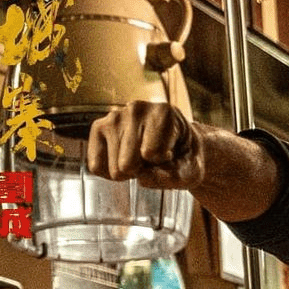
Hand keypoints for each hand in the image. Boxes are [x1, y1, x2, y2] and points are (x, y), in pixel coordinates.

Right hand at [86, 101, 203, 191]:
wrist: (177, 147)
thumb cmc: (185, 158)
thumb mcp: (191, 172)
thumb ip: (173, 177)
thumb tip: (142, 179)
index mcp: (163, 113)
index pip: (151, 154)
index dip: (162, 162)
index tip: (170, 153)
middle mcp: (136, 109)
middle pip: (128, 163)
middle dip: (143, 170)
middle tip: (155, 159)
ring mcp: (114, 116)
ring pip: (114, 169)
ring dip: (130, 171)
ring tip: (142, 157)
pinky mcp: (98, 128)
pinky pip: (96, 166)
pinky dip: (111, 173)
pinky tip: (126, 161)